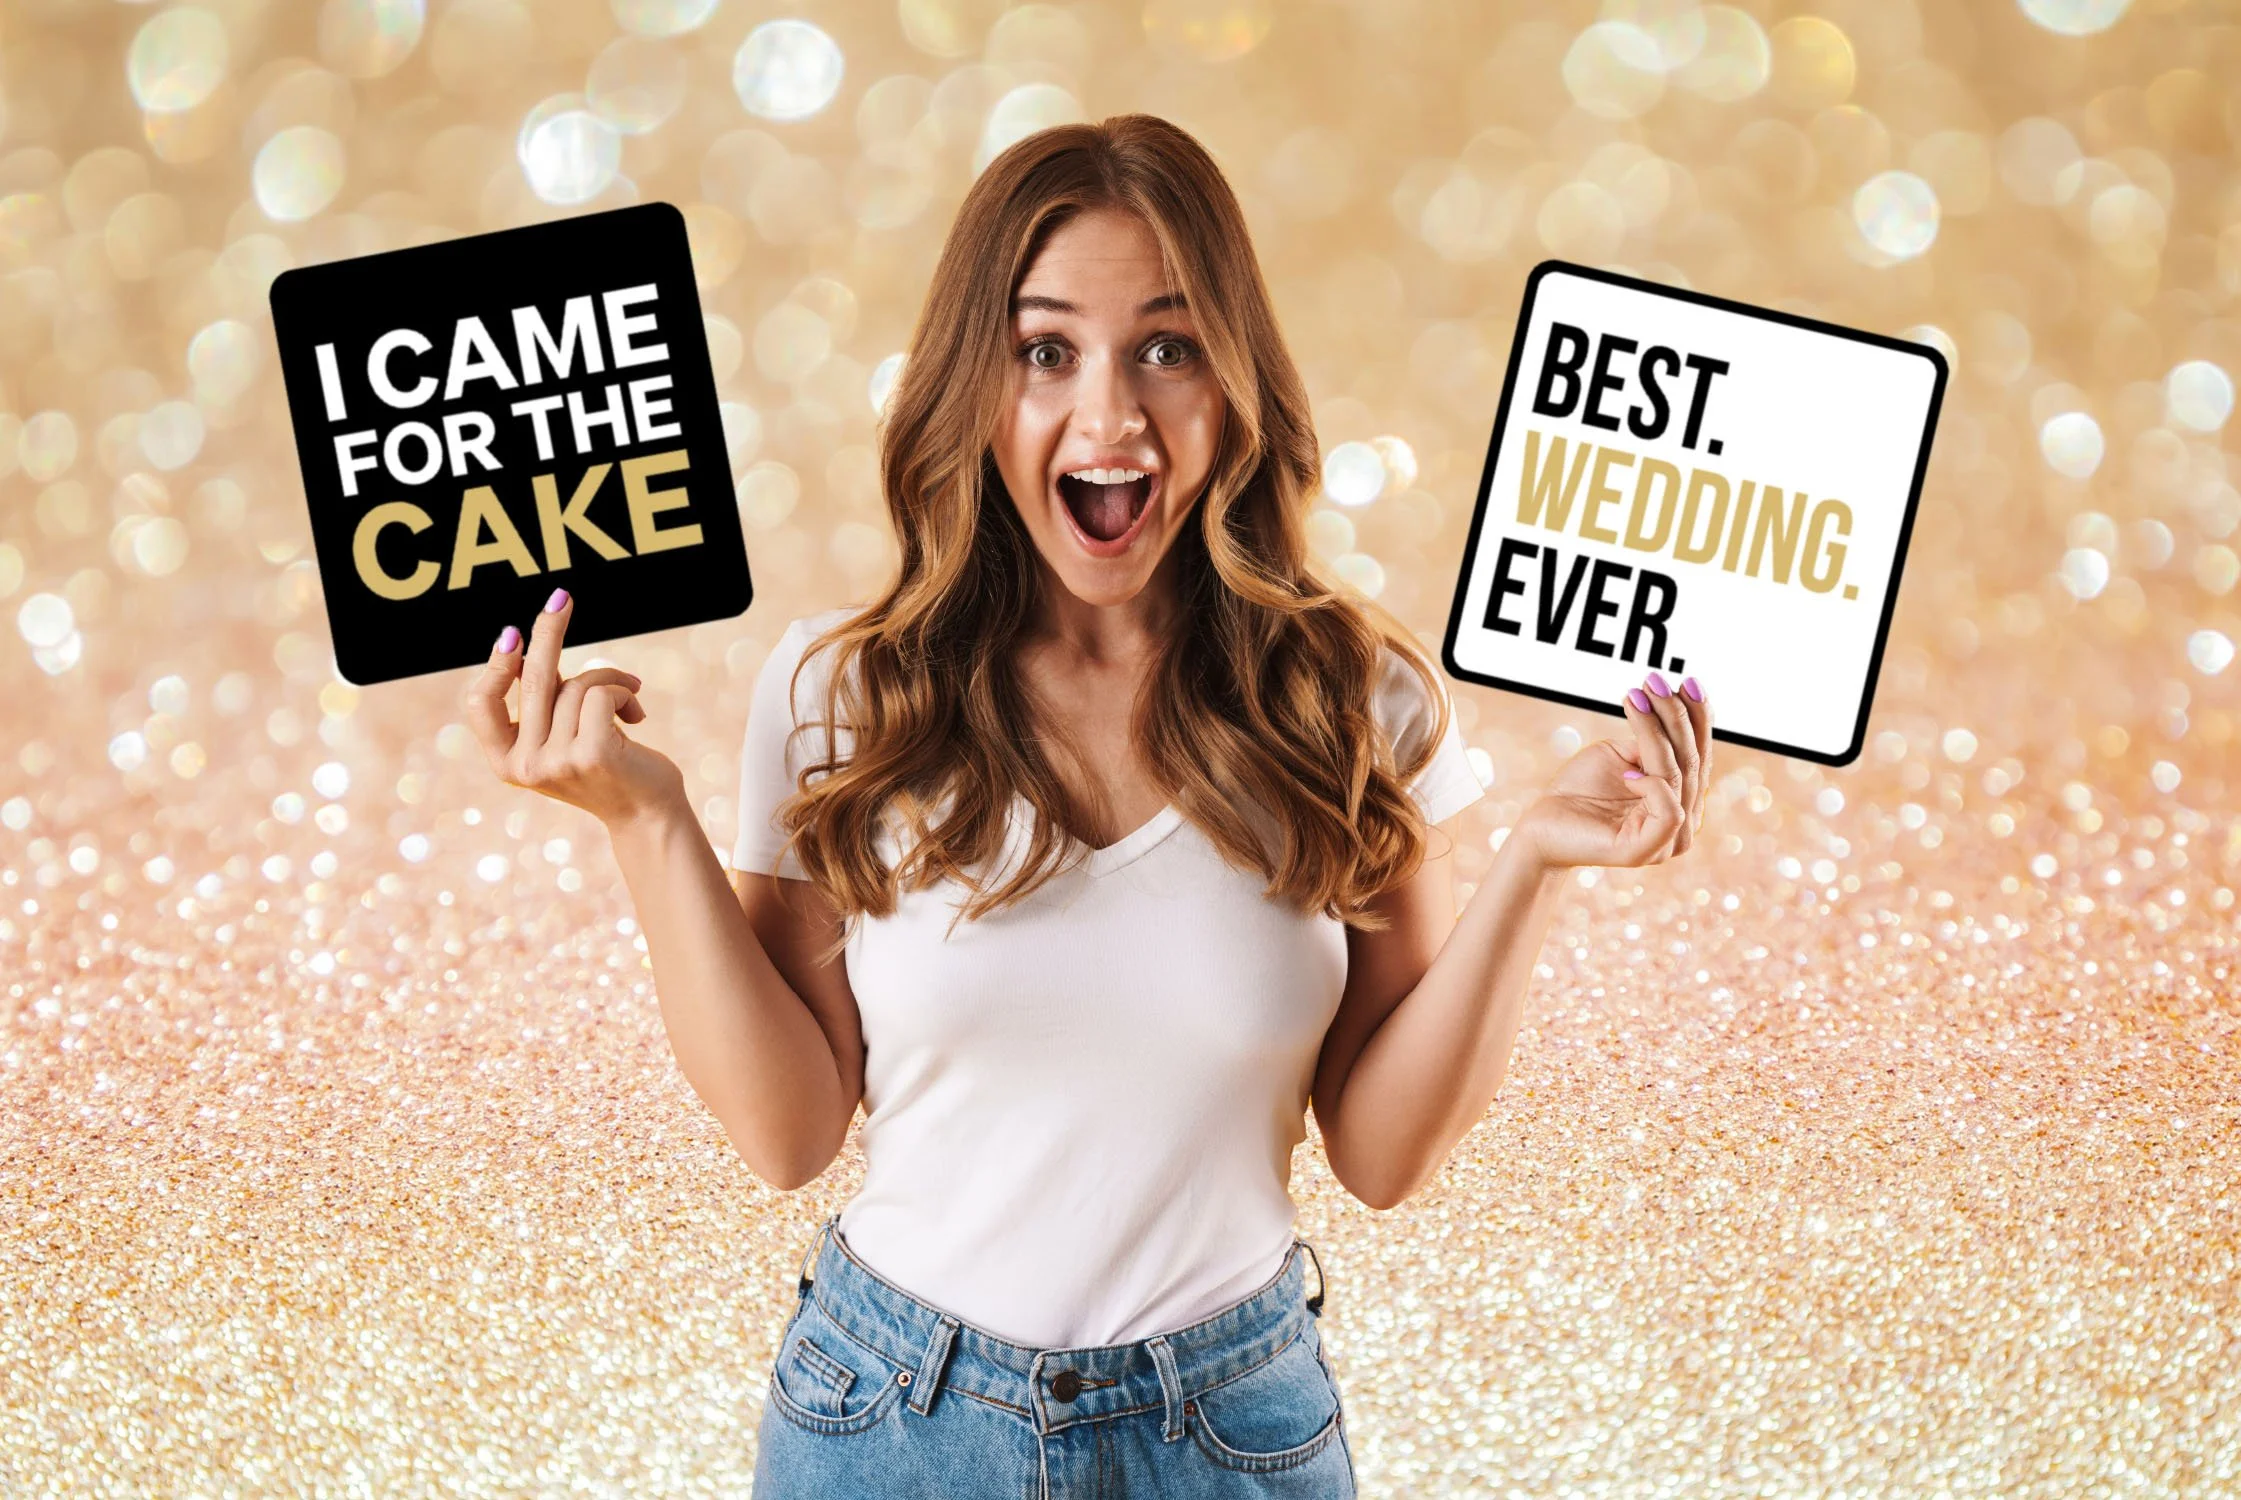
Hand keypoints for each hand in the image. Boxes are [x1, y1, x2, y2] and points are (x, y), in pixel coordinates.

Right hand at [459, 588, 686, 828]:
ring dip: (611, 680)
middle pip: (533, 679)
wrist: (648, 813)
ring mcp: (556, 762)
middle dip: (548, 632)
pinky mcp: (592, 754)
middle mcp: (525, 766)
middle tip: (561, 597)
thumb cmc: (607, 765)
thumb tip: (527, 647)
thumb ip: (543, 703)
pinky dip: (624, 691)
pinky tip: (636, 715)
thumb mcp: (562, 735)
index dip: (494, 666)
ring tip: (630, 698)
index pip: (479, 704)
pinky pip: (601, 693)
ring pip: (576, 685)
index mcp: (506, 762)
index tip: (512, 634)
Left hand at [1516, 671, 1711, 871]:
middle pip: (1691, 760)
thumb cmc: (1580, 789)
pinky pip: (1669, 811)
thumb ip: (1652, 744)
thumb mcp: (1620, 755)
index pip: (1698, 753)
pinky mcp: (1645, 850)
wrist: (1542, 824)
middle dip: (1675, 715)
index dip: (1697, 717)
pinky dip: (1652, 784)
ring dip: (1656, 732)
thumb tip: (1673, 718)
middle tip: (1654, 681)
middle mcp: (1683, 820)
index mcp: (1682, 798)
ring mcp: (1667, 840)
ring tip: (1635, 700)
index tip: (1687, 681)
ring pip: (1677, 776)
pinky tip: (1626, 771)